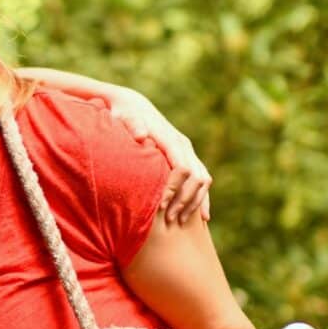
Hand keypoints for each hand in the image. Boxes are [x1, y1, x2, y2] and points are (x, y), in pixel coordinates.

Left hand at [107, 88, 211, 223]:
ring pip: (204, 181)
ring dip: (195, 202)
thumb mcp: (123, 117)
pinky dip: (201, 198)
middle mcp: (184, 146)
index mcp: (171, 140)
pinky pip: (202, 180)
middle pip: (198, 178)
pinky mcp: (187, 158)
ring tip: (180, 222)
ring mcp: (188, 152)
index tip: (162, 207)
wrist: (132, 106)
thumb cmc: (123, 115)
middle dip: (186, 200)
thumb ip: (131, 125)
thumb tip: (141, 134)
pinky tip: (200, 218)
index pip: (183, 169)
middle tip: (171, 221)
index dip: (175, 189)